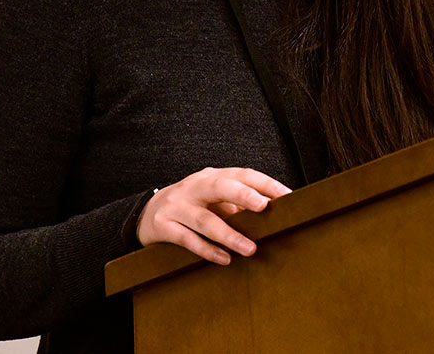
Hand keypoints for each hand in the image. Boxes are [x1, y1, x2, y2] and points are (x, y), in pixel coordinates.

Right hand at [135, 167, 291, 264]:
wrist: (146, 213)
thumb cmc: (192, 205)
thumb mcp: (214, 199)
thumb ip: (239, 205)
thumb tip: (276, 214)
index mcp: (211, 177)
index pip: (241, 174)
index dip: (265, 183)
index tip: (287, 195)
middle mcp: (194, 187)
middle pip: (219, 187)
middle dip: (243, 195)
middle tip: (264, 207)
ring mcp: (177, 206)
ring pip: (204, 219)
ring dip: (229, 234)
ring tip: (250, 249)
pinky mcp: (163, 226)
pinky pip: (187, 239)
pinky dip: (207, 250)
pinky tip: (224, 259)